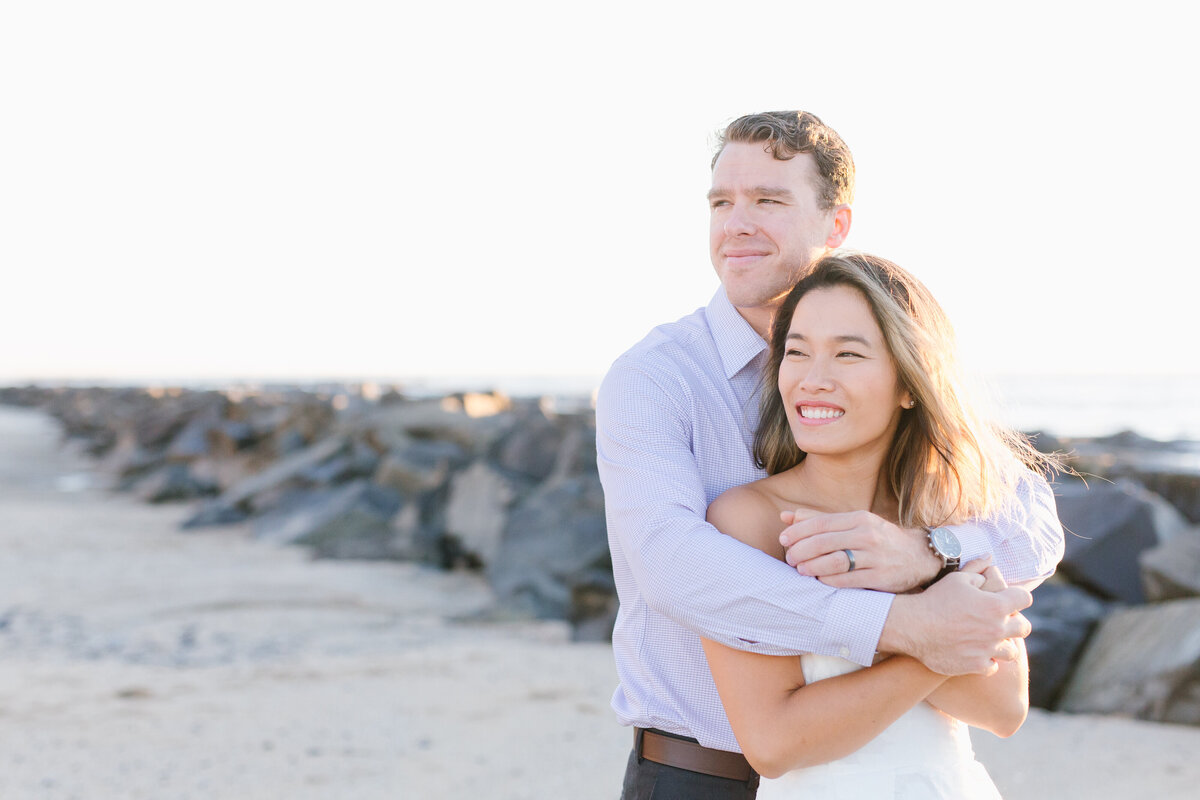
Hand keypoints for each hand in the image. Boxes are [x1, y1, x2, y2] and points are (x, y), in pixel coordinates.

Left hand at [778, 508, 939, 592]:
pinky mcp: (880, 578)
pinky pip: (847, 581)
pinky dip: (828, 581)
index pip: (821, 523)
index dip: (798, 531)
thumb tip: (786, 516)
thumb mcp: (853, 523)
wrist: (920, 556)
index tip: (783, 539)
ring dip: (811, 567)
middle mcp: (868, 535)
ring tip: (800, 570)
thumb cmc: (878, 538)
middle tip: (789, 558)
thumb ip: (819, 519)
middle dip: (800, 551)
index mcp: (859, 518)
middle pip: (824, 542)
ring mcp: (875, 557)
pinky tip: (819, 581)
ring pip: (834, 562)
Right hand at [880, 559, 1032, 675]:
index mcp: (995, 605)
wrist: (913, 627)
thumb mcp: (956, 578)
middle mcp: (997, 629)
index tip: (1009, 598)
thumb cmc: (935, 599)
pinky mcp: (977, 665)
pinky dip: (987, 660)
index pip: (1025, 598)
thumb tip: (989, 558)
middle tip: (1001, 620)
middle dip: (1015, 622)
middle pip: (1024, 627)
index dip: (1018, 596)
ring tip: (990, 639)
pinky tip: (976, 652)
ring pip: (1011, 651)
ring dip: (1003, 644)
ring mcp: (988, 649)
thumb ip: (977, 570)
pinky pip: (993, 666)